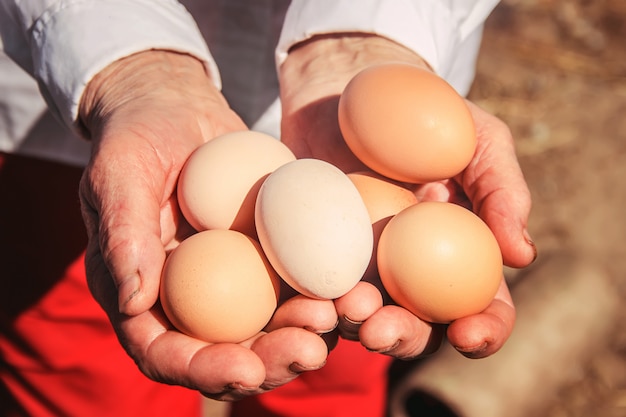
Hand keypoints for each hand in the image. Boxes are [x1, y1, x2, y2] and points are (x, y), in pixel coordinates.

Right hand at [78, 50, 334, 399]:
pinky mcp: (265, 255)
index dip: (202, 370)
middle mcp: (188, 296)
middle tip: (308, 351)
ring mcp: (231, 278)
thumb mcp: (119, 174)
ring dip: (303, 333)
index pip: (163, 352)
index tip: (244, 369)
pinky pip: (294, 282)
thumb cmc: (136, 136)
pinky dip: (321, 292)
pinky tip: (349, 289)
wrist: (176, 106)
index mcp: (142, 293)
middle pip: (226, 351)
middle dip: (268, 361)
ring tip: (334, 318)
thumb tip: (133, 301)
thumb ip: (123, 235)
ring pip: (268, 326)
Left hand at [279, 34, 536, 358]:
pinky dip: (313, 301)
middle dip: (403, 339)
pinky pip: (314, 287)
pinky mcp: (315, 255)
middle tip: (381, 329)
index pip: (482, 307)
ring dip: (355, 324)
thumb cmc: (428, 114)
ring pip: (363, 317)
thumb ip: (502, 190)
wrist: (354, 90)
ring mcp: (362, 265)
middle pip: (417, 326)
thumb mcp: (478, 139)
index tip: (467, 335)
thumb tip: (522, 256)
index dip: (483, 331)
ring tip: (346, 305)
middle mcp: (413, 272)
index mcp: (461, 254)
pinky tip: (309, 297)